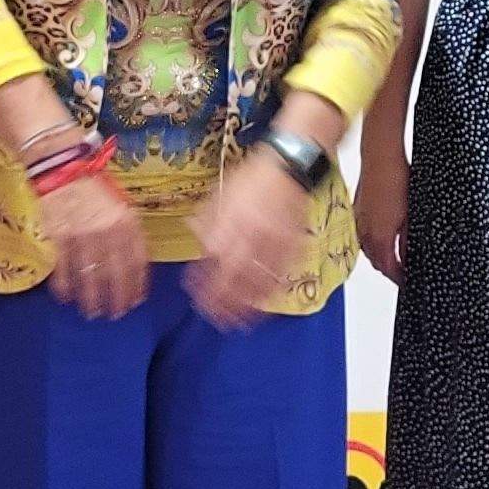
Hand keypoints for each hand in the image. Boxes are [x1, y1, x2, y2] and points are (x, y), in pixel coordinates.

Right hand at [39, 170, 150, 319]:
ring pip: (90, 279)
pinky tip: (66, 299)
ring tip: (91, 313)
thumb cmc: (95, 185)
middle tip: (113, 315)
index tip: (134, 301)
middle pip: (115, 276)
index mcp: (128, 223)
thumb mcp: (122, 203)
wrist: (62, 167)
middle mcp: (109, 233)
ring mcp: (83, 238)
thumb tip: (132, 261)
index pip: (137, 263)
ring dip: (91, 300)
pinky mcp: (58, 239)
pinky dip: (65, 289)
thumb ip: (129, 231)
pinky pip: (63, 272)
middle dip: (116, 299)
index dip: (136, 286)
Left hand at [187, 158, 316, 330]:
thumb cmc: (253, 179)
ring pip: (258, 282)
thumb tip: (197, 240)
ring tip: (238, 322)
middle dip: (223, 303)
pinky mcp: (293, 246)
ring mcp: (273, 244)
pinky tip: (264, 303)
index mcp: (229, 224)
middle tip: (215, 318)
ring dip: (246, 306)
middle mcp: (250, 237)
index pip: (211, 263)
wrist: (288, 166)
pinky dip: (272, 293)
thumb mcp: (220, 195)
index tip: (196, 296)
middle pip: (234, 279)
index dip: (203, 283)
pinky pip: (282, 275)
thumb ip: (207, 221)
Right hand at [353, 133, 410, 283]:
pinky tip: (380, 236)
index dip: (399, 278)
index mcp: (380, 237)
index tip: (407, 281)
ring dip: (381, 256)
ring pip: (369, 249)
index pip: (389, 269)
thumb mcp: (411, 215)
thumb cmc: (396, 178)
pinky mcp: (357, 210)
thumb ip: (408, 241)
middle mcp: (366, 232)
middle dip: (390, 269)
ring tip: (395, 257)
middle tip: (403, 272)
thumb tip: (409, 257)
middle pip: (378, 262)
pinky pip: (364, 235)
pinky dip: (373, 242)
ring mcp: (359, 221)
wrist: (381, 155)